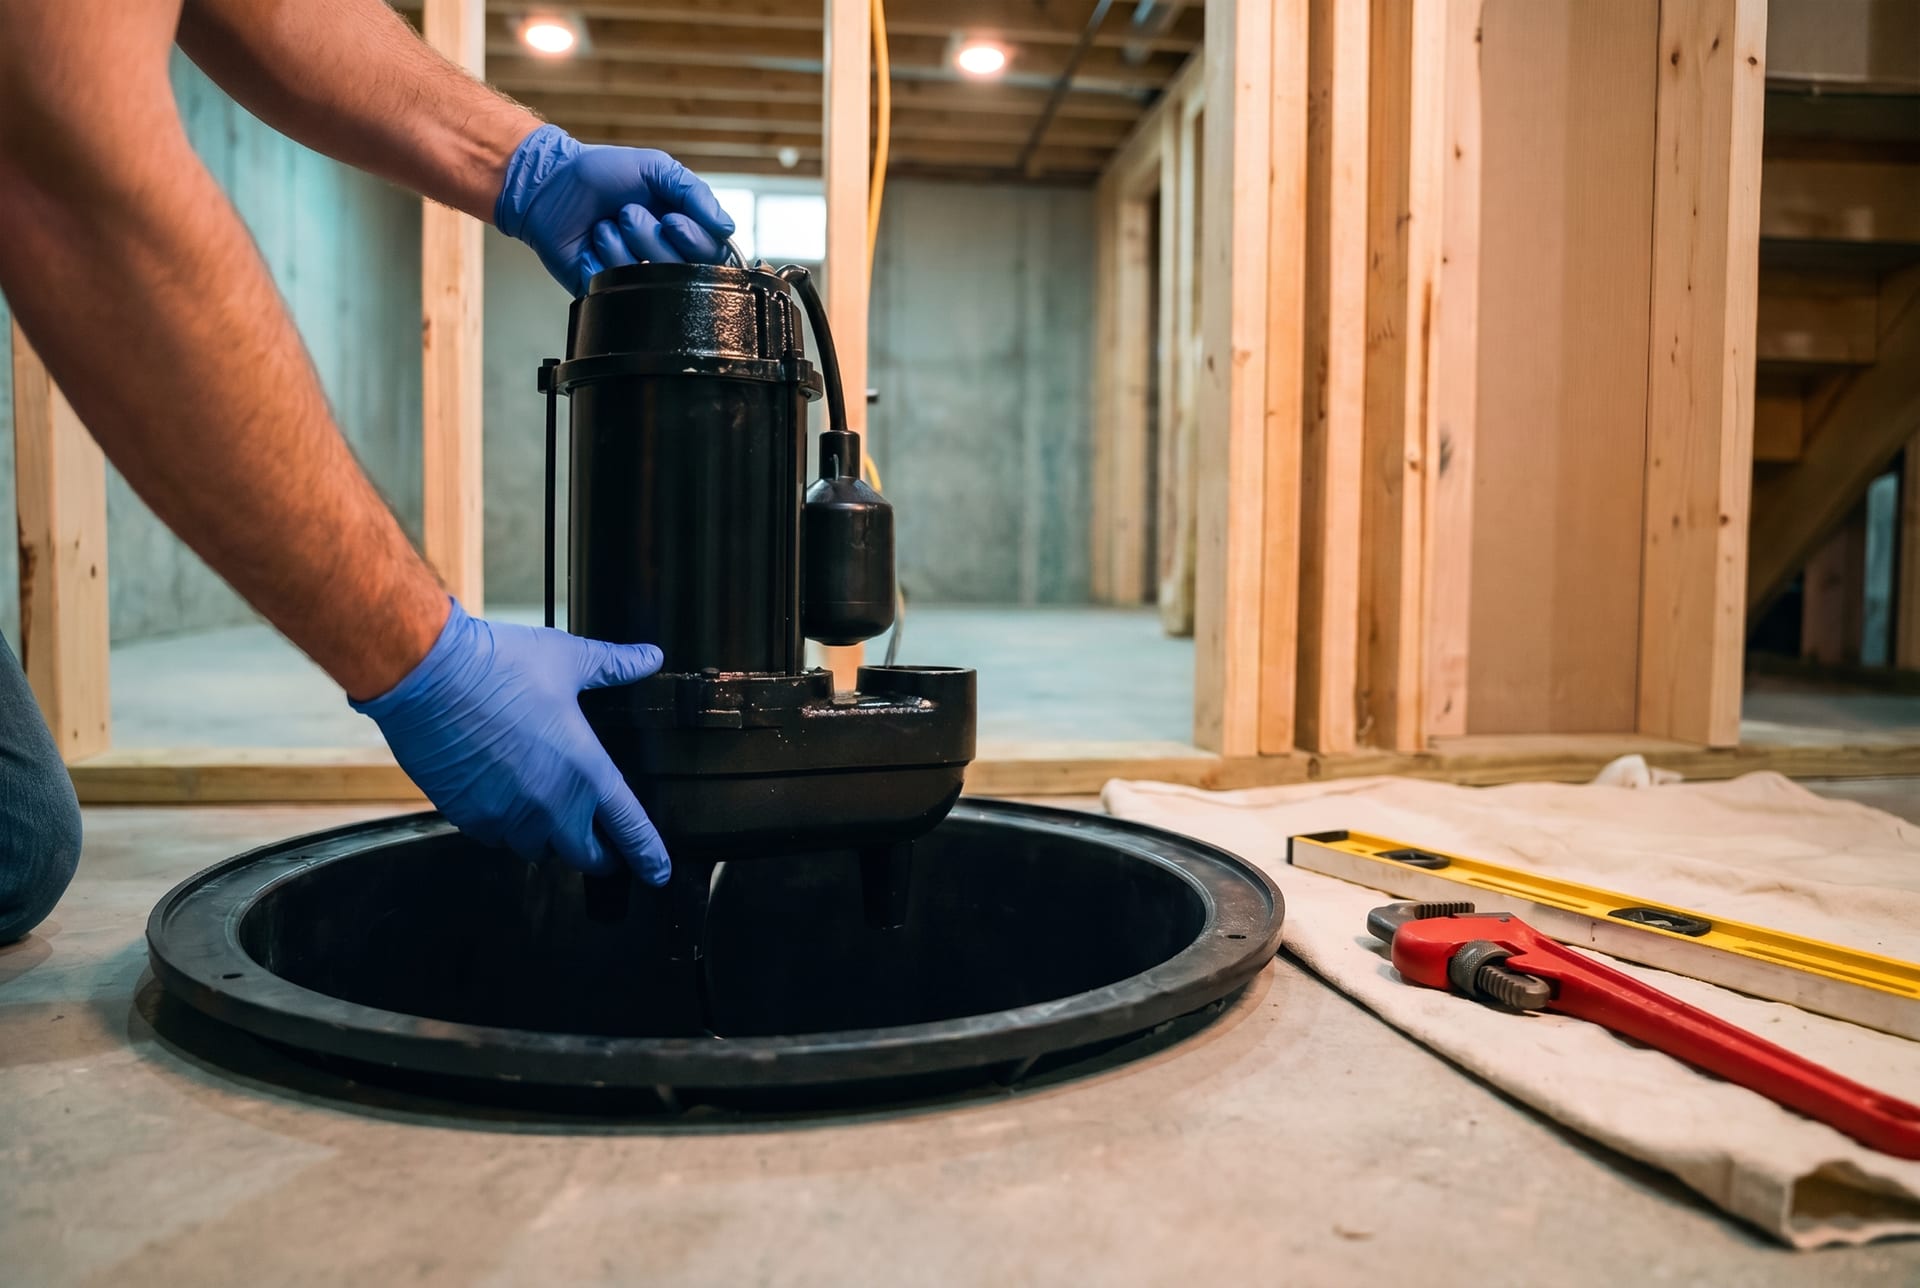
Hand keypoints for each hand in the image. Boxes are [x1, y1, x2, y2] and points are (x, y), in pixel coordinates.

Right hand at [352, 599, 669, 882]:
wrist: (428, 674)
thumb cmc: (498, 666)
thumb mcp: (570, 660)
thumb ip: (614, 666)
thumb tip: (650, 657)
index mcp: (585, 772)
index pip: (629, 830)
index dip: (648, 855)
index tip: (658, 872)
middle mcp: (549, 805)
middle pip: (584, 857)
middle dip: (597, 856)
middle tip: (601, 848)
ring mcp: (506, 816)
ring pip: (537, 850)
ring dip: (547, 839)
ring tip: (549, 815)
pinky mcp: (467, 816)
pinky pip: (494, 837)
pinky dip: (505, 827)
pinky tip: (504, 800)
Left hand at [494, 123, 734, 295]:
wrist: (549, 184)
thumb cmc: (600, 173)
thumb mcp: (655, 168)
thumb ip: (694, 192)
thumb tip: (726, 228)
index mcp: (682, 230)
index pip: (712, 254)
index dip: (693, 240)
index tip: (671, 220)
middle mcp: (663, 256)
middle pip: (683, 271)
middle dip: (652, 236)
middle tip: (628, 212)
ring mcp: (634, 276)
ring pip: (650, 279)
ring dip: (624, 242)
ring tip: (606, 223)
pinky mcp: (605, 289)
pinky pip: (618, 285)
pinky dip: (603, 256)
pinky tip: (593, 241)